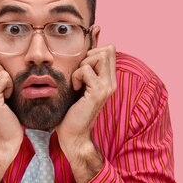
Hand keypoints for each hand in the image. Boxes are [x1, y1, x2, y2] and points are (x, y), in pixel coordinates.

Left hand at [55, 45, 116, 182]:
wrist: (73, 135)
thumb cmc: (71, 110)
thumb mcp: (79, 83)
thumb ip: (83, 67)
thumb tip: (83, 48)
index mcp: (108, 79)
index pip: (109, 49)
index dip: (93, 52)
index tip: (82, 68)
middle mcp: (111, 82)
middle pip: (108, 49)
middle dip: (89, 56)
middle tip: (80, 73)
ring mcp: (107, 87)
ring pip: (100, 56)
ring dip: (82, 65)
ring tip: (78, 81)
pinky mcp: (98, 92)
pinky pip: (86, 70)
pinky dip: (77, 76)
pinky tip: (75, 88)